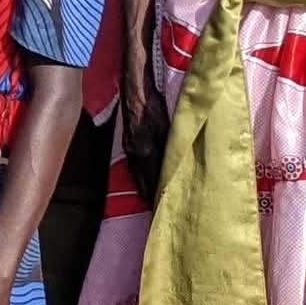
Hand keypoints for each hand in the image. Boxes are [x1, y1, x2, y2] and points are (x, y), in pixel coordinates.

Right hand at [120, 61, 170, 209]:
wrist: (135, 91)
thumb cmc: (154, 108)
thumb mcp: (168, 129)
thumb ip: (172, 150)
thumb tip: (178, 170)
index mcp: (145, 154)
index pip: (152, 184)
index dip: (158, 199)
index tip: (165, 212)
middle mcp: (134, 155)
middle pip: (142, 185)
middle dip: (150, 198)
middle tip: (161, 211)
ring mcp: (128, 150)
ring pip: (137, 176)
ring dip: (145, 187)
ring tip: (155, 199)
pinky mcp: (127, 143)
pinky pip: (134, 167)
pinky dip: (141, 176)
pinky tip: (147, 177)